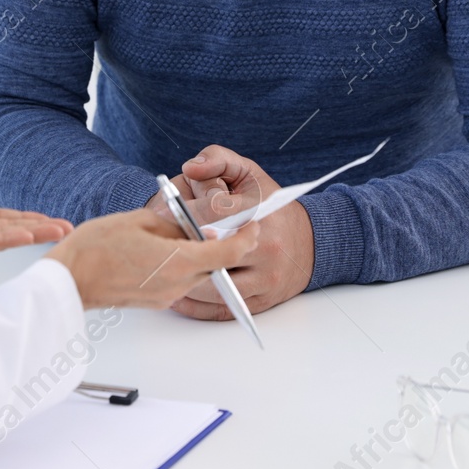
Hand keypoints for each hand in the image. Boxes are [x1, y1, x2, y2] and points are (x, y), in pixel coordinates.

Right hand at [46, 208, 260, 309]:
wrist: (70, 279)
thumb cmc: (96, 247)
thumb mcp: (139, 220)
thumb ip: (174, 224)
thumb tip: (193, 228)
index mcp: (178, 260)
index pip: (227, 252)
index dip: (246, 238)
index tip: (253, 226)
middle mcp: (178, 283)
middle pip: (215, 264)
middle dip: (220, 244)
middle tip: (218, 223)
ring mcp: (167, 295)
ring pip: (198, 273)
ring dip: (198, 254)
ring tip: (179, 233)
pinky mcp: (156, 301)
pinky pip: (180, 281)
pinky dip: (181, 265)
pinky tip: (162, 250)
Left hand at [156, 145, 314, 318]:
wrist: (312, 242)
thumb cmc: (271, 206)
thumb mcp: (249, 173)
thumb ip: (218, 160)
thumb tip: (190, 168)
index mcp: (260, 211)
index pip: (214, 210)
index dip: (183, 213)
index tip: (163, 215)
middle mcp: (267, 246)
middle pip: (211, 251)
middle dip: (180, 249)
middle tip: (157, 246)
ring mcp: (264, 277)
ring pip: (213, 286)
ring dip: (184, 279)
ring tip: (164, 268)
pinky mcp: (261, 301)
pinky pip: (220, 309)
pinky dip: (194, 305)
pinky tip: (177, 292)